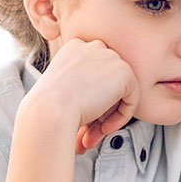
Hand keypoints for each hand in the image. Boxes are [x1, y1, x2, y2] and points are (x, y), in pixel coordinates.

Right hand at [18, 38, 139, 154]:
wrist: (49, 110)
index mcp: (74, 48)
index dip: (89, 100)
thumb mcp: (62, 92)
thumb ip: (83, 90)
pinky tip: (104, 128)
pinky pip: (132, 98)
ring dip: (109, 116)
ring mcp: (110, 56)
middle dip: (100, 111)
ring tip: (93, 135)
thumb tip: (98, 103)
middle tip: (87, 134)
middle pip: (107, 82)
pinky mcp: (124, 71)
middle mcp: (93, 46)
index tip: (80, 119)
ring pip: (120, 91)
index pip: (93, 74)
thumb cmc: (48, 108)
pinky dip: (122, 117)